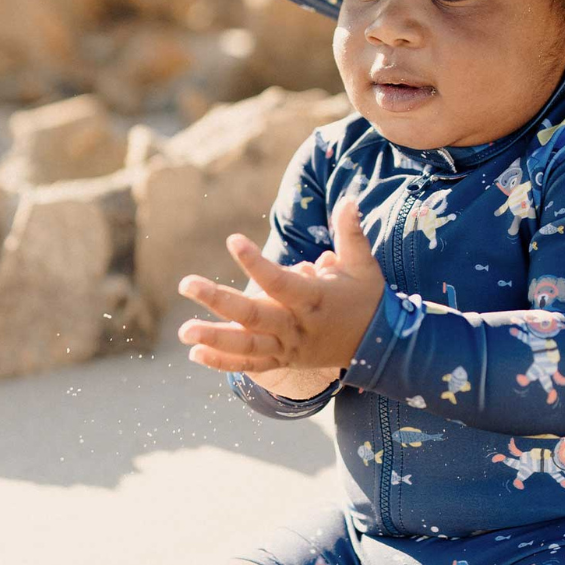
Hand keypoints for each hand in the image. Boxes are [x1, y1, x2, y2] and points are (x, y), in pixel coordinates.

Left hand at [177, 196, 384, 372]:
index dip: (255, 262)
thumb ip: (351, 234)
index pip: (279, 281)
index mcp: (315, 299)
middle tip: (186, 284)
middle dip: (218, 300)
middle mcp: (298, 326)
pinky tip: (195, 354)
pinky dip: (224, 362)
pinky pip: (251, 365)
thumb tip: (349, 199)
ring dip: (215, 338)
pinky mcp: (285, 361)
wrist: (380, 347)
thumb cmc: (367, 299)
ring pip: (247, 345)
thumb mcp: (363, 265)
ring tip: (184, 331)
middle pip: (253, 315)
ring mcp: (289, 347)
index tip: (233, 240)